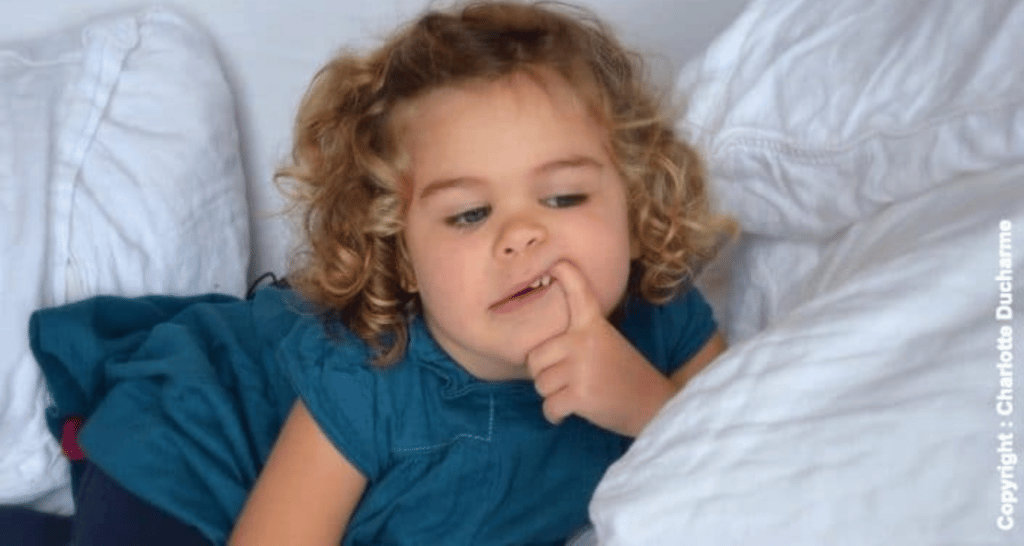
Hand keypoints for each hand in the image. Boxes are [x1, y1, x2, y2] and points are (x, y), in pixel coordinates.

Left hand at [524, 260, 676, 436]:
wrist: (655, 406)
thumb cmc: (625, 376)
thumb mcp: (607, 343)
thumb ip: (579, 336)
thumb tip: (540, 346)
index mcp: (594, 325)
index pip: (579, 293)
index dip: (567, 276)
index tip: (559, 263)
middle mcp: (584, 341)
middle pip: (535, 358)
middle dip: (545, 375)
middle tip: (570, 380)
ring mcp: (581, 367)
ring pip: (540, 384)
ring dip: (553, 396)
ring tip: (577, 394)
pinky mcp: (580, 395)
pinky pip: (549, 407)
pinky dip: (556, 415)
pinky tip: (571, 412)